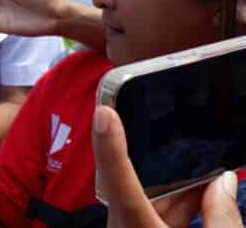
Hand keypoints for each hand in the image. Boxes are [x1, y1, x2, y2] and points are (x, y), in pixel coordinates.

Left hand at [93, 105, 241, 227]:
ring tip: (202, 153)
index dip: (110, 146)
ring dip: (175, 180)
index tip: (104, 112)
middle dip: (154, 155)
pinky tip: (207, 187)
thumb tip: (223, 183)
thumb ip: (221, 217)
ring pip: (147, 196)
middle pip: (132, 182)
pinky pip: (156, 211)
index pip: (117, 183)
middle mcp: (126, 227)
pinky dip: (180, 200)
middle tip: (165, 119)